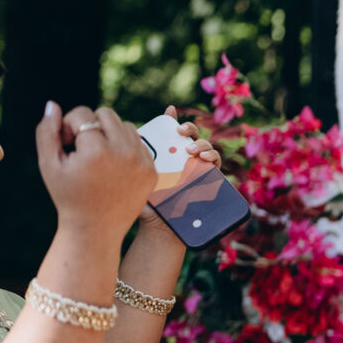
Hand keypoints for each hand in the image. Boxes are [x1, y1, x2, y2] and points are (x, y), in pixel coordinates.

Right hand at [37, 103, 155, 244]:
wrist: (96, 228)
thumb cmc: (67, 195)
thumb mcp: (49, 164)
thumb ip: (47, 131)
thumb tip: (53, 104)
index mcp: (98, 150)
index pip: (83, 113)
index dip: (69, 126)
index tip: (67, 146)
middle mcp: (124, 153)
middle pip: (107, 114)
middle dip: (91, 125)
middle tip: (82, 148)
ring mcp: (142, 162)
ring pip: (126, 126)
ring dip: (110, 134)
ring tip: (97, 156)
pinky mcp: (152, 170)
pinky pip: (139, 143)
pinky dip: (125, 148)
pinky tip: (112, 166)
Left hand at [137, 106, 221, 231]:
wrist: (162, 227)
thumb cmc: (147, 205)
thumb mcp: (138, 180)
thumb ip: (135, 164)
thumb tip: (126, 142)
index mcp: (168, 156)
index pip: (172, 133)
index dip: (173, 120)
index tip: (170, 114)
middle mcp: (185, 160)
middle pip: (192, 137)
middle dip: (189, 129)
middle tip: (180, 132)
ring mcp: (198, 170)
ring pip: (206, 149)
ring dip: (202, 144)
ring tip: (192, 151)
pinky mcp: (210, 181)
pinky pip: (215, 165)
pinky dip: (213, 158)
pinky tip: (205, 159)